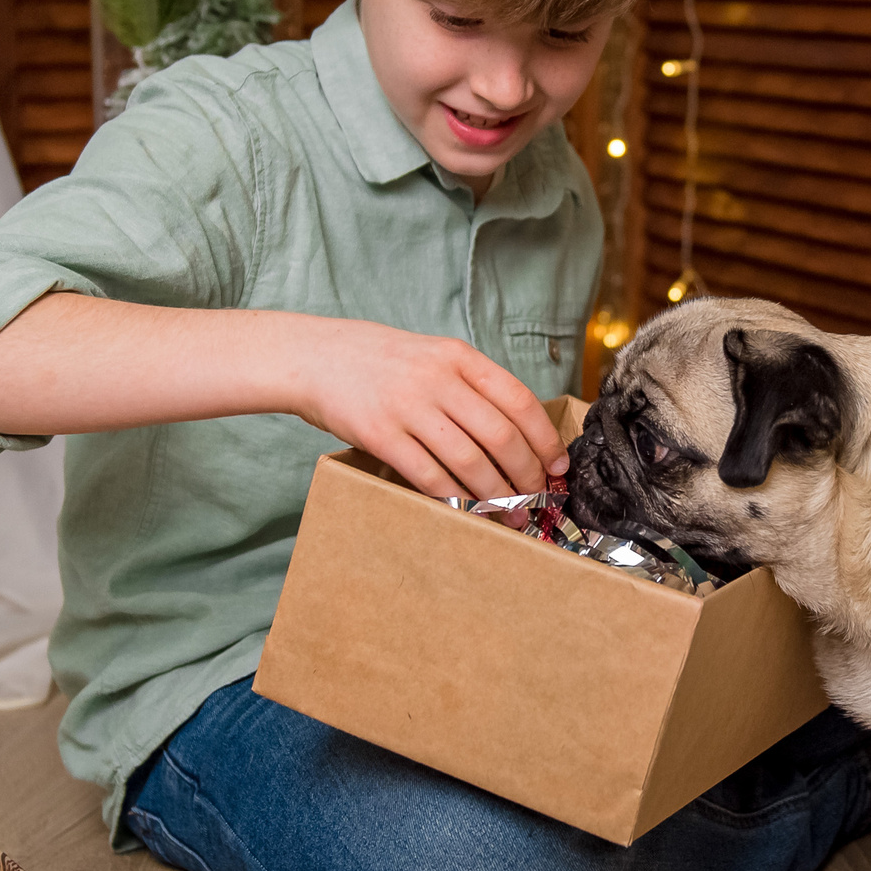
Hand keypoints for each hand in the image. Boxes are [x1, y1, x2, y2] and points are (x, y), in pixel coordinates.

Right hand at [287, 320, 566, 501]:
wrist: (312, 356)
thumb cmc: (378, 361)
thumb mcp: (432, 355)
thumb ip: (471, 385)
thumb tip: (519, 434)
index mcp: (459, 356)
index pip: (519, 400)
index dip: (545, 440)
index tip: (557, 467)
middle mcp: (438, 379)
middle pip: (501, 436)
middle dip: (528, 475)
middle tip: (538, 499)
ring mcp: (408, 406)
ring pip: (470, 461)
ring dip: (498, 496)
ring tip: (512, 515)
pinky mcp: (380, 434)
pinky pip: (428, 476)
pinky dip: (455, 499)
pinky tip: (469, 512)